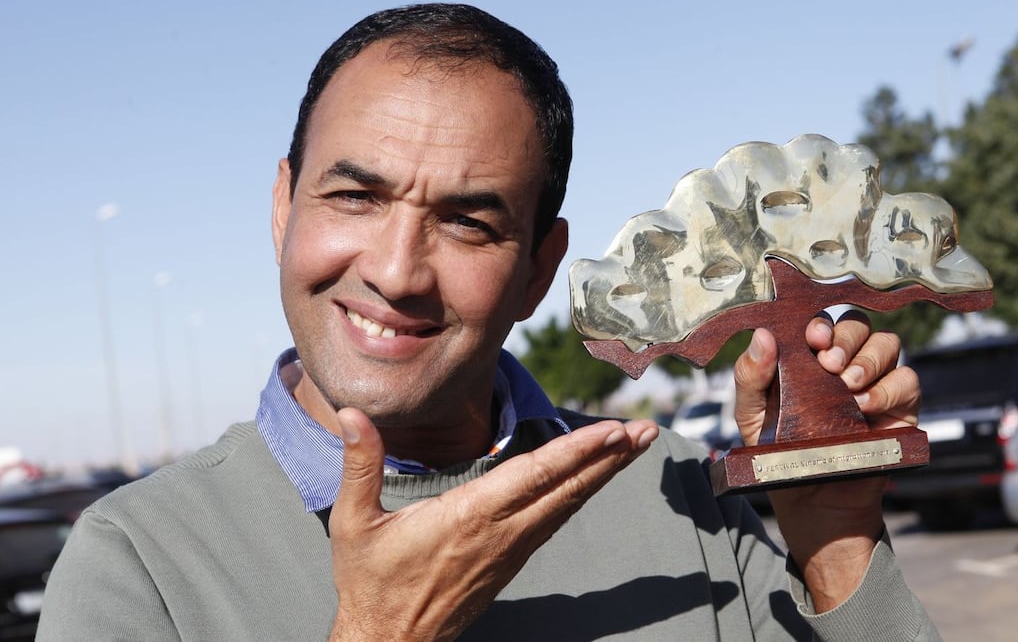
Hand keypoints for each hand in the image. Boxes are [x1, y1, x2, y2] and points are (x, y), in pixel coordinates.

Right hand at [327, 408, 658, 640]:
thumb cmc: (371, 581)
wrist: (390, 640)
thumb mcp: (353, 522)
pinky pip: (554, 521)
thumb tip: (353, 414)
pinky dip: (580, 495)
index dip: (578, 452)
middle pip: (567, 489)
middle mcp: (500, 532)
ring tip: (633, 446)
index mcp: (469, 516)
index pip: (535, 475)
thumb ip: (359, 465)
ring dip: (602, 474)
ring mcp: (510, 548)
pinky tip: (594, 479)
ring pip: (566, 505)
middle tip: (647, 431)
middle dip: (610, 459)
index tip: (613, 432)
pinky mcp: (511, 560)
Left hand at [732, 310, 919, 610]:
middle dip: (845, 337)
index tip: (812, 337)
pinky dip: (889, 388)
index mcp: (810, 355)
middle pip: (858, 324)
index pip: (823, 320)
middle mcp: (846, 362)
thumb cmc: (778, 450)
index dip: (821, 321)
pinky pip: (908, 381)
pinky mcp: (900, 408)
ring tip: (848, 385)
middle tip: (829, 362)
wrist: (809, 501)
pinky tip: (866, 406)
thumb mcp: (751, 413)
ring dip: (868, 358)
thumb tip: (762, 335)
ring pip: (887, 344)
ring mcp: (876, 382)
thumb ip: (750, 376)